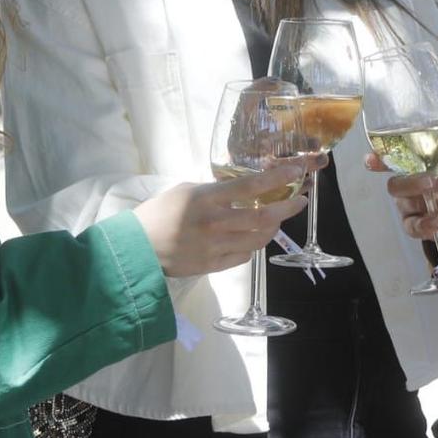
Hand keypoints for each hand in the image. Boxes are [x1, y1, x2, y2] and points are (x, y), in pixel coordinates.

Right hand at [131, 161, 314, 277]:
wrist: (137, 249)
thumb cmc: (158, 214)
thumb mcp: (185, 190)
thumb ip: (214, 190)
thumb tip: (240, 189)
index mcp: (207, 199)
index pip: (251, 186)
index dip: (277, 178)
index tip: (296, 172)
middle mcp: (216, 223)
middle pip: (264, 216)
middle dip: (287, 208)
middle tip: (299, 201)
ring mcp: (216, 247)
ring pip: (259, 239)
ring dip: (274, 228)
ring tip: (278, 219)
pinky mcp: (214, 266)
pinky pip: (245, 256)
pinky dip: (254, 245)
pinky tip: (254, 237)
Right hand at [363, 120, 437, 245]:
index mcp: (415, 164)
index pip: (388, 161)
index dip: (376, 161)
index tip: (371, 160)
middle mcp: (407, 185)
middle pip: (395, 185)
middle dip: (410, 183)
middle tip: (431, 180)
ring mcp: (411, 207)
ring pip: (410, 205)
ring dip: (437, 203)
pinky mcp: (418, 226)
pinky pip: (414, 227)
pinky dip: (426, 225)